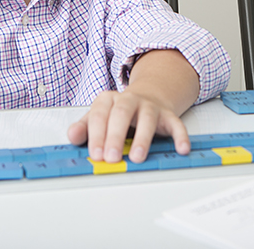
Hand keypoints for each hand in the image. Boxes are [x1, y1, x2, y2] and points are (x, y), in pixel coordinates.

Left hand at [67, 49, 199, 163]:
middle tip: (111, 157)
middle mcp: (130, 100)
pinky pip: (176, 124)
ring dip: (142, 138)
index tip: (95, 153)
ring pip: (147, 119)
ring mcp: (151, 106)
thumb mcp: (99, 117)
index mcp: (109, 100)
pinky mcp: (168, 115)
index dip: (97, 135)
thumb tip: (73, 136)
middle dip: (115, 136)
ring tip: (137, 157)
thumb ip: (85, 128)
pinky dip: (180, 136)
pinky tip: (181, 148)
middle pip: (121, 114)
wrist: (149, 96)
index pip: (100, 115)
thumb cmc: (119, 113)